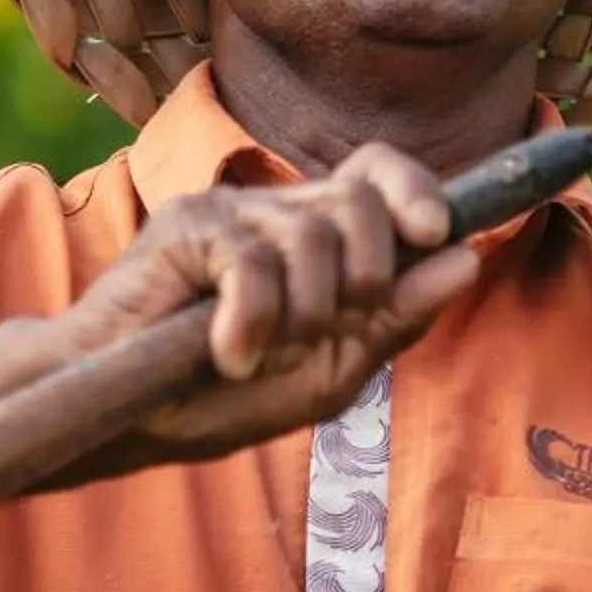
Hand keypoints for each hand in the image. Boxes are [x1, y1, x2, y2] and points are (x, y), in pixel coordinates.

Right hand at [60, 143, 482, 464]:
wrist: (127, 417)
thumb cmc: (222, 395)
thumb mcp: (329, 371)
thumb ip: (395, 317)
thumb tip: (465, 258)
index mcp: (316, 239)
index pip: (379, 174)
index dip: (415, 188)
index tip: (432, 230)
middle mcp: (275, 212)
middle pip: (360, 200)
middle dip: (364, 277)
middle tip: (318, 333)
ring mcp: (229, 212)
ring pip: (313, 236)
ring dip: (301, 318)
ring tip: (258, 355)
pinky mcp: (186, 225)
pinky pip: (254, 263)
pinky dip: (252, 325)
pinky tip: (227, 354)